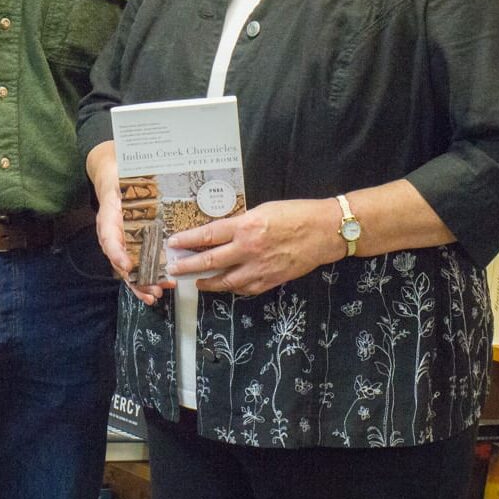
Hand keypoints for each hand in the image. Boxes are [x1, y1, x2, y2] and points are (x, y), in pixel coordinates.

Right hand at [87, 140, 167, 306]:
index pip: (109, 237)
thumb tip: (132, 174)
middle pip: (120, 262)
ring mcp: (123, 241)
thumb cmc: (119, 175)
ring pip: (130, 269)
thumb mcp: (120, 174)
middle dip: (136, 279)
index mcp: (109, 217)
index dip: (117, 253)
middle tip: (152, 291)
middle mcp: (113, 234)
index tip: (127, 265)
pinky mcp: (134, 244)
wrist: (113, 175)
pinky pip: (139, 264)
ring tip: (157, 294)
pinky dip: (148, 278)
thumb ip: (124, 179)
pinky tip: (160, 287)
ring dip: (143, 283)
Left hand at [166, 198, 342, 295]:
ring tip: (197, 282)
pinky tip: (226, 286)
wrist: (324, 232)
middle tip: (173, 269)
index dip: (188, 240)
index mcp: (245, 226)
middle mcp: (248, 249)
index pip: (208, 235)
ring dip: (208, 282)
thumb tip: (222, 233)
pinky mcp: (270, 280)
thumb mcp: (263, 210)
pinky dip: (233, 288)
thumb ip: (241, 223)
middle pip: (210, 261)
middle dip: (188, 266)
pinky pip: (245, 288)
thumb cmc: (296, 214)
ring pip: (225, 281)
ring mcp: (259, 268)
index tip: (174, 243)